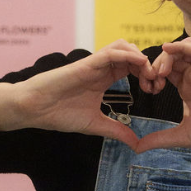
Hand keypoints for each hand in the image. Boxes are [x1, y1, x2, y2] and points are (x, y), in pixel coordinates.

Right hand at [0, 40, 152, 148]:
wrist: (34, 109)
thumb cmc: (59, 114)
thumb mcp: (96, 125)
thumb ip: (116, 130)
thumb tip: (136, 144)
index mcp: (104, 78)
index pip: (133, 67)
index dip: (148, 75)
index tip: (156, 91)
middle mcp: (101, 68)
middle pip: (133, 54)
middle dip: (149, 65)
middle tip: (156, 83)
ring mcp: (94, 63)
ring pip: (124, 46)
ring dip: (140, 57)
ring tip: (149, 75)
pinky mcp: (86, 63)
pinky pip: (111, 51)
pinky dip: (128, 55)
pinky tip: (139, 66)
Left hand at [134, 38, 190, 155]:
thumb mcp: (182, 136)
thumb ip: (159, 138)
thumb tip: (136, 148)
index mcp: (186, 87)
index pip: (164, 71)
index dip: (151, 75)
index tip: (146, 89)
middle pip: (170, 58)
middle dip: (155, 65)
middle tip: (150, 80)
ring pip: (182, 50)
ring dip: (167, 56)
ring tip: (160, 72)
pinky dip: (182, 46)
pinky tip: (169, 49)